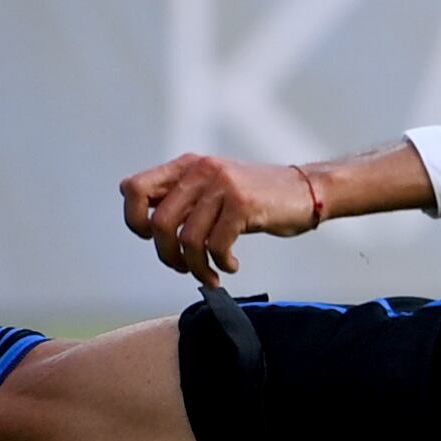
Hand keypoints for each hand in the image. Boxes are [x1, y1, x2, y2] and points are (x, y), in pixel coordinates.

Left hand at [120, 153, 318, 279]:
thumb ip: (182, 197)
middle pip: (160, 223)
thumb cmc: (258, 196)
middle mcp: (200, 170)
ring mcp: (222, 185)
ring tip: (209, 274)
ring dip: (196, 267)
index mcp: (186, 165)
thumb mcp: (214, 186)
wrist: (307, 190)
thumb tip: (144, 223)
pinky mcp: (243, 204)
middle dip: (168, 256)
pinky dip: (220, 264)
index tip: (155, 237)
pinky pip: (216, 246)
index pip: (133, 189)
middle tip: (183, 267)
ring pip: (188, 240)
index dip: (136, 220)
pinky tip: (230, 265)